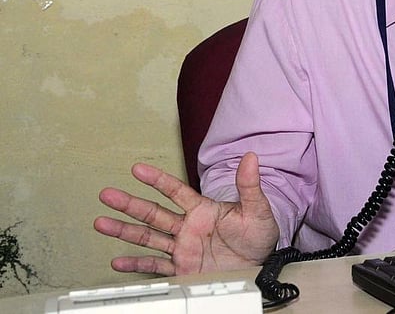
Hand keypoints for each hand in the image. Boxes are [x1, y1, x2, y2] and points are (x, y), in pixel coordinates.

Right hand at [94, 152, 278, 275]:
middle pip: (153, 213)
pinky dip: (137, 265)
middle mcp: (188, 227)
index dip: (157, 180)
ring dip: (125, 231)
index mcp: (202, 209)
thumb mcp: (257, 209)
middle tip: (107, 194)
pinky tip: (119, 260)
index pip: (175, 191)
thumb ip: (249, 185)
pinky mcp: (183, 268)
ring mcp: (183, 248)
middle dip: (130, 204)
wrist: (261, 265)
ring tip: (102, 223)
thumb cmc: (258, 235)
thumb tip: (251, 157)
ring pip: (148, 237)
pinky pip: (156, 266)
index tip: (137, 169)